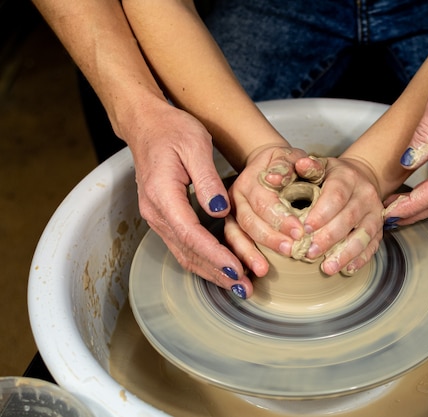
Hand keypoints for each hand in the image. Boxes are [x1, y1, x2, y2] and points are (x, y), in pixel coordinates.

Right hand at [126, 99, 260, 297]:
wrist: (146, 124)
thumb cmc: (172, 130)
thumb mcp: (195, 145)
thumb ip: (207, 180)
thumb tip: (220, 211)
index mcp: (163, 195)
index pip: (191, 234)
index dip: (215, 255)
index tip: (236, 270)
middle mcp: (156, 212)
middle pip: (187, 252)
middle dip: (217, 273)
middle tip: (244, 289)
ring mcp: (158, 217)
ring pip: (184, 254)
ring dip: (211, 272)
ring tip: (237, 286)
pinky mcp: (165, 218)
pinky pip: (183, 246)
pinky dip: (203, 261)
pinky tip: (222, 269)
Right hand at [227, 145, 313, 262]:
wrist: (265, 164)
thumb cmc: (286, 163)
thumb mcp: (295, 158)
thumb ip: (299, 163)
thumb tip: (294, 170)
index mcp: (251, 179)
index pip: (265, 201)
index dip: (281, 218)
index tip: (299, 233)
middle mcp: (235, 195)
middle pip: (249, 221)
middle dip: (269, 239)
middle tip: (290, 251)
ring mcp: (229, 211)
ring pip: (234, 235)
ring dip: (248, 254)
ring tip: (264, 270)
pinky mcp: (229, 224)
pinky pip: (230, 244)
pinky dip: (237, 259)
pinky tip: (245, 276)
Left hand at [302, 156, 383, 275]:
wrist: (360, 178)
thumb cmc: (330, 177)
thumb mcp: (319, 167)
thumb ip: (309, 167)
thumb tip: (300, 164)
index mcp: (347, 177)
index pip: (336, 195)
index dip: (322, 213)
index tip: (306, 228)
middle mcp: (365, 194)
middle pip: (348, 218)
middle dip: (328, 238)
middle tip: (309, 253)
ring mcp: (375, 213)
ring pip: (363, 235)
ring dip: (344, 253)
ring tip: (327, 268)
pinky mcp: (379, 229)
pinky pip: (372, 246)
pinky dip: (360, 259)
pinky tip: (346, 270)